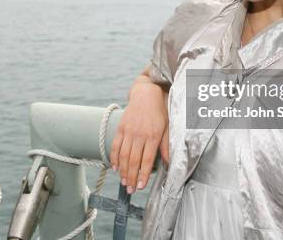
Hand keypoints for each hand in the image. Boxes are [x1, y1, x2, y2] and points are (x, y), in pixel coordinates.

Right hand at [110, 76, 168, 193]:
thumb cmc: (159, 111)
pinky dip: (114, 157)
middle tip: (131, 189)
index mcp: (153, 136)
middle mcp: (140, 135)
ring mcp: (129, 131)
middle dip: (132, 177)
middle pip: (134, 160)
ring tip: (123, 182)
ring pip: (124, 155)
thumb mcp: (167, 127)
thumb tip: (168, 162)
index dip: (143, 174)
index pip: (147, 160)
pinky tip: (115, 167)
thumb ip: (166, 146)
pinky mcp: (121, 127)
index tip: (141, 186)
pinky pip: (116, 145)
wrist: (146, 93)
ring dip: (123, 171)